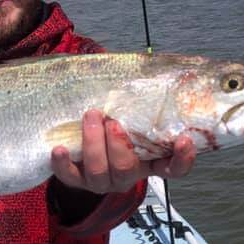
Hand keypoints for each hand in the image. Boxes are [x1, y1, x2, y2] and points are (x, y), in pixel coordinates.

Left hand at [51, 109, 194, 193]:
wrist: (83, 143)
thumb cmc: (115, 120)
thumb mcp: (133, 112)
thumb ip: (143, 98)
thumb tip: (153, 63)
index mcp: (149, 160)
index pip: (174, 168)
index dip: (182, 158)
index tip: (184, 139)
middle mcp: (128, 175)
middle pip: (127, 169)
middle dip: (118, 145)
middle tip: (113, 121)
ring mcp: (102, 181)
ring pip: (99, 172)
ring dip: (93, 144)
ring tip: (91, 116)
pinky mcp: (77, 181)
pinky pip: (69, 177)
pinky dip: (63, 164)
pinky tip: (59, 149)